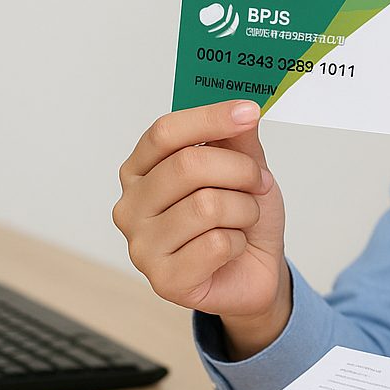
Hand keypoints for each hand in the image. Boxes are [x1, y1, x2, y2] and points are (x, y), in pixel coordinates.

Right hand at [114, 100, 291, 357]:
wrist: (255, 270)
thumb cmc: (241, 217)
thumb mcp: (244, 168)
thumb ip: (236, 139)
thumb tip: (240, 110)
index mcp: (140, 171)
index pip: (164, 132)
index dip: (209, 119)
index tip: (248, 112)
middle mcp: (131, 206)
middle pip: (187, 166)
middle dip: (239, 170)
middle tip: (259, 181)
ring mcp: (141, 246)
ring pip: (207, 207)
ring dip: (244, 209)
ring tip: (243, 219)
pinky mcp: (164, 280)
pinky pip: (216, 245)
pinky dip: (239, 242)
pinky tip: (232, 249)